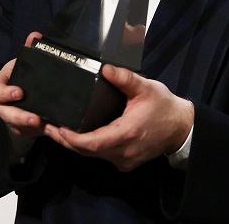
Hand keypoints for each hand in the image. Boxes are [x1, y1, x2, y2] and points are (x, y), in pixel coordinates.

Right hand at [0, 32, 46, 137]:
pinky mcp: (23, 128)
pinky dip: (42, 131)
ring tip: (47, 126)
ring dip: (32, 127)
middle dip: (20, 117)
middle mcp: (3, 104)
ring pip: (18, 126)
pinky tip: (54, 129)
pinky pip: (30, 133)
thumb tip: (35, 36)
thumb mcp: (25, 62)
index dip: (3, 93)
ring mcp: (12, 118)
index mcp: (0, 85)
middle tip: (36, 118)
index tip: (19, 92)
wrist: (27, 89)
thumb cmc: (22, 74)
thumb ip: (30, 49)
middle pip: (5, 114)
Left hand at [44, 64, 193, 171]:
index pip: (92, 142)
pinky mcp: (125, 161)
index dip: (72, 138)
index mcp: (126, 133)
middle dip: (65, 139)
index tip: (56, 127)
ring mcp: (124, 159)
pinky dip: (87, 146)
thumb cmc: (164, 106)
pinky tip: (76, 134)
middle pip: (87, 151)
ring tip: (55, 128)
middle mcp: (123, 151)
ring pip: (92, 155)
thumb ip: (125, 78)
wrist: (182, 127)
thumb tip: (105, 68)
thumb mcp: (146, 87)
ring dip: (74, 144)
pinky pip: (101, 155)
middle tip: (46, 124)